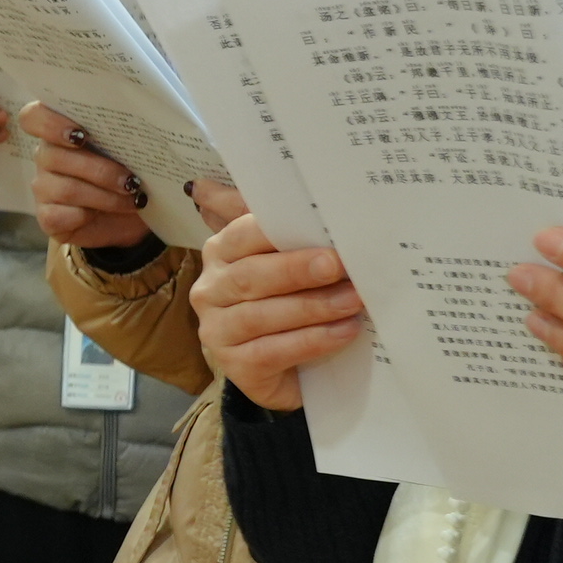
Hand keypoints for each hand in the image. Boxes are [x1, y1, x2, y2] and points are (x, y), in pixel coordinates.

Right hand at [21, 105, 153, 246]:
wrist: (130, 216)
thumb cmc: (127, 174)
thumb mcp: (129, 152)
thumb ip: (122, 135)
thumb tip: (142, 128)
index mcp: (59, 131)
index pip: (33, 117)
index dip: (49, 123)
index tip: (82, 134)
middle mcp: (46, 156)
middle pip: (55, 156)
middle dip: (100, 170)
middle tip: (131, 180)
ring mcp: (43, 188)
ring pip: (65, 189)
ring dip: (104, 196)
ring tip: (131, 198)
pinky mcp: (47, 217)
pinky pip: (60, 215)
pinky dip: (87, 216)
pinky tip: (104, 215)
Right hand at [190, 203, 365, 413]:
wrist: (287, 370)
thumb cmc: (286, 303)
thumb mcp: (283, 261)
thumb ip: (281, 226)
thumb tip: (301, 192)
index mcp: (220, 253)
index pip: (242, 235)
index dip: (280, 232)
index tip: (322, 232)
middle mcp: (210, 291)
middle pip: (250, 276)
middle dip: (297, 270)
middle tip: (338, 266)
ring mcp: (217, 331)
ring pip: (260, 315)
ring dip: (312, 307)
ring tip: (352, 301)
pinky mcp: (234, 367)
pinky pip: (272, 352)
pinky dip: (311, 341)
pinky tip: (342, 333)